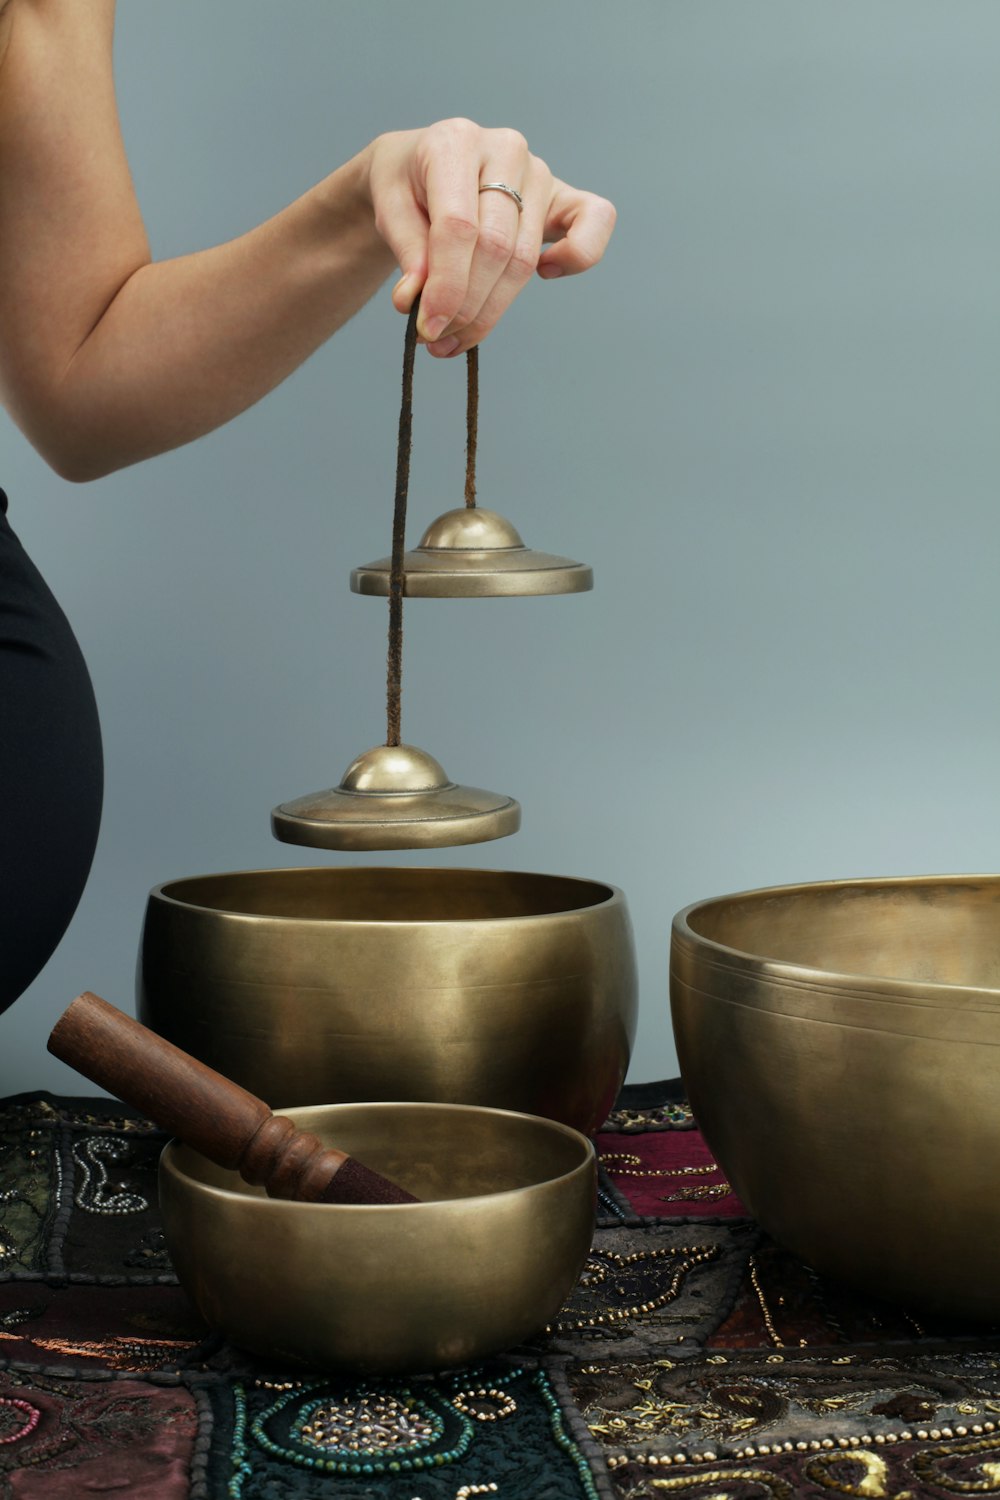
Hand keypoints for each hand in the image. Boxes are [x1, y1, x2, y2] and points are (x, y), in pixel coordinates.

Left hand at [362, 118, 615, 356]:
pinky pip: (595, 222)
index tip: (428, 328)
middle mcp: (504, 150)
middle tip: (437, 339)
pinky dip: (577, 256)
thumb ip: (405, 252)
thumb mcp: (388, 209)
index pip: (459, 226)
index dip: (446, 286)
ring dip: (492, 310)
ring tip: (456, 336)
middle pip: (495, 249)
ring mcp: (538, 172)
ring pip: (524, 259)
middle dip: (466, 306)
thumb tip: (415, 301)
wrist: (420, 166)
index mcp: (455, 142)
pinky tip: (545, 274)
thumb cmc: (406, 186)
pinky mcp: (563, 194)